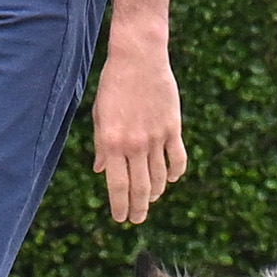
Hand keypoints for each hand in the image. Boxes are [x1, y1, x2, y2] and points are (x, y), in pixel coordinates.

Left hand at [92, 41, 186, 225]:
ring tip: (153, 199)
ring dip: (156, 192)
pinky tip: (171, 178)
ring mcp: (156, 137)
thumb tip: (101, 170)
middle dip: (138, 207)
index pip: (117, 185)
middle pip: (139, 187)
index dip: (120, 206)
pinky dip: (175, 172)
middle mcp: (134, 144)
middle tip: (138, 218)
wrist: (138, 58)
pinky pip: (177, 158)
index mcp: (112, 142)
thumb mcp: (100, 114)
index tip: (121, 218)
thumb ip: (101, 145)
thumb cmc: (113, 84)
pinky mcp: (173, 127)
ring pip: (159, 177)